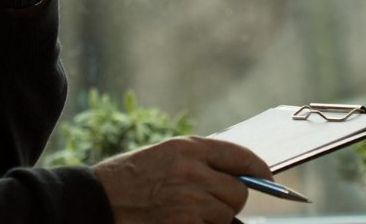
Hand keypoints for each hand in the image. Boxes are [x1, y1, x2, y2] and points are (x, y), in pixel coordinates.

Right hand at [92, 137, 270, 223]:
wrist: (97, 201)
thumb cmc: (130, 178)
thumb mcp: (165, 155)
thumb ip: (201, 161)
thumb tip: (240, 175)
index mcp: (188, 148)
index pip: (241, 157)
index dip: (259, 170)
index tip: (268, 179)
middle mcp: (192, 171)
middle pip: (238, 192)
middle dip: (231, 200)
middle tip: (212, 202)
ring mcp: (189, 200)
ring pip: (227, 215)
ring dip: (215, 218)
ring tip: (188, 212)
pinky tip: (183, 221)